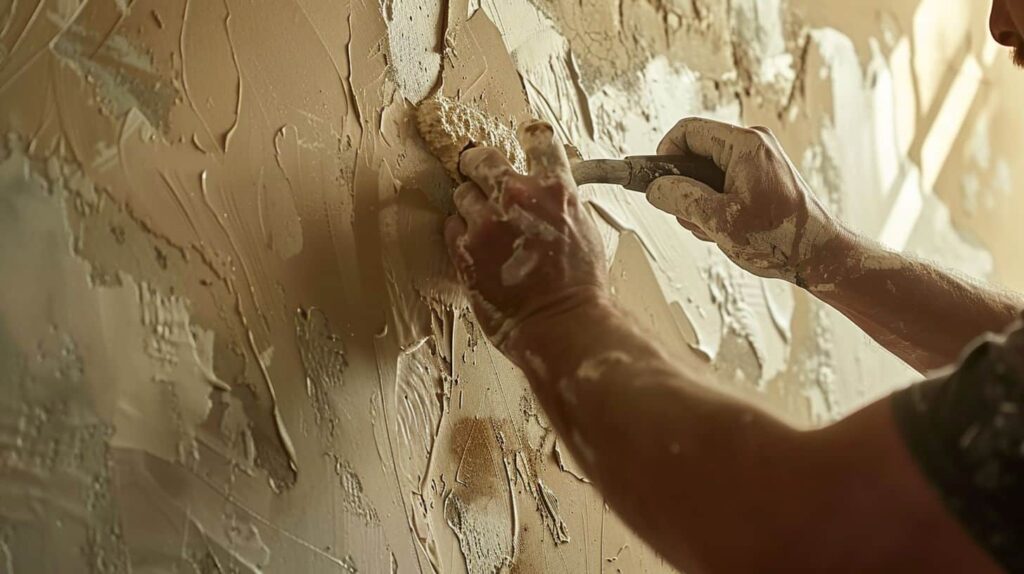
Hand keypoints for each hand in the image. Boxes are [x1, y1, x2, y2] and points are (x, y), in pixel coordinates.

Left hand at [444, 120, 607, 349]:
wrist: (561, 323)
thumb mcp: (584, 229)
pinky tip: (475, 245)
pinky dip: (461, 232)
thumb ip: (561, 202)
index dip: (529, 135)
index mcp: (555, 189)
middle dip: (478, 162)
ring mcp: (486, 222)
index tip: (523, 133)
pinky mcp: (465, 249)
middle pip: (483, 158)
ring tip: (483, 222)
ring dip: (471, 203)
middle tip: (476, 167)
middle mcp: (517, 197)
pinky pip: (452, 226)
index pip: (538, 140)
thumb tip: (547, 191)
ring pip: (462, 193)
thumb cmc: (580, 286)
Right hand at [646, 117, 843, 285]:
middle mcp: (753, 144)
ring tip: (712, 229)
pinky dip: (715, 204)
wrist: (820, 256)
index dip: (664, 156)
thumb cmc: (779, 238)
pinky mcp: (763, 177)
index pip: (687, 131)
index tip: (657, 184)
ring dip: (699, 201)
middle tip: (689, 217)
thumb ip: (682, 199)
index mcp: (744, 144)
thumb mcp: (719, 221)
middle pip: (695, 152)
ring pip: (707, 171)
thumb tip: (654, 189)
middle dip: (683, 186)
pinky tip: (724, 229)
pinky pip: (724, 182)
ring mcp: (760, 160)